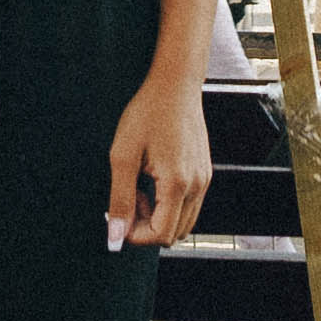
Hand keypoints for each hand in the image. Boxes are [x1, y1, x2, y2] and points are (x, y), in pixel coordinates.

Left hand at [104, 61, 210, 252]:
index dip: (134, 234)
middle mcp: (197, 186)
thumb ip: (120, 199)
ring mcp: (204, 180)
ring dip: (158, 216)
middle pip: (173, 234)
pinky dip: (169, 204)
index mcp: (178, 183)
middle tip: (128, 198)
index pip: (160, 235)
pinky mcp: (204, 174)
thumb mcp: (123, 155)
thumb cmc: (148, 113)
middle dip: (146, 226)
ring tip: (140, 188)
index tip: (117, 217)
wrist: (175, 85)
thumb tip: (116, 235)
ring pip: (183, 222)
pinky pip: (189, 205)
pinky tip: (152, 180)